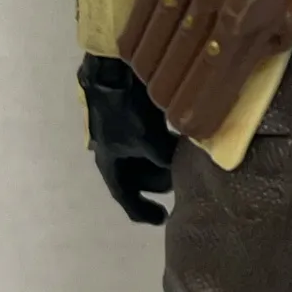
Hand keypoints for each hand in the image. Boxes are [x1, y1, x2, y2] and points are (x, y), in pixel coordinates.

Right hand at [77, 54, 177, 225]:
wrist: (111, 72)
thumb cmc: (125, 111)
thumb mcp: (148, 140)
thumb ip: (165, 159)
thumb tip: (178, 166)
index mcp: (109, 163)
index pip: (125, 196)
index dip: (142, 210)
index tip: (161, 219)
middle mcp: (113, 153)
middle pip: (135, 178)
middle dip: (157, 182)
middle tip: (178, 182)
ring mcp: (120, 136)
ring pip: (142, 159)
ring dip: (161, 163)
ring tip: (182, 161)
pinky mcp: (130, 119)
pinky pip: (147, 142)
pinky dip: (162, 146)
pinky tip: (178, 140)